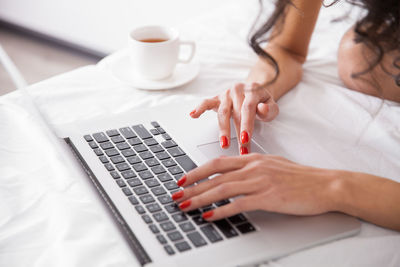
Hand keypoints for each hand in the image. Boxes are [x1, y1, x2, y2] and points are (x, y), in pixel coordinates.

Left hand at [172, 154, 337, 220]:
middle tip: (176, 194)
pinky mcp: (268, 197)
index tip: (183, 178)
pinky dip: (222, 210)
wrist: (324, 185)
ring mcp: (260, 182)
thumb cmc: (301, 177)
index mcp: (253, 159)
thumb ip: (252, 168)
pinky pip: (239, 204)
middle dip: (192, 186)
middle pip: (215, 176)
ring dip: (200, 198)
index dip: (197, 171)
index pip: (217, 163)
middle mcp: (253, 168)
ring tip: (186, 205)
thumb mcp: (273, 165)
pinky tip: (210, 216)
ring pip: (222, 189)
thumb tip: (234, 174)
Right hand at [189, 83, 278, 153]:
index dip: (246, 125)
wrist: (255, 89)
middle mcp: (238, 90)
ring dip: (223, 129)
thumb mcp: (272, 105)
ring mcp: (226, 94)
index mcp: (252, 91)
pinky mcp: (217, 98)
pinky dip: (199, 108)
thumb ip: (269, 109)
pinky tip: (193, 115)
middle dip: (237, 133)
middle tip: (240, 149)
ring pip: (222, 112)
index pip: (248, 109)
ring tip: (224, 143)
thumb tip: (262, 109)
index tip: (246, 139)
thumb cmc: (262, 101)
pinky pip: (206, 102)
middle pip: (235, 113)